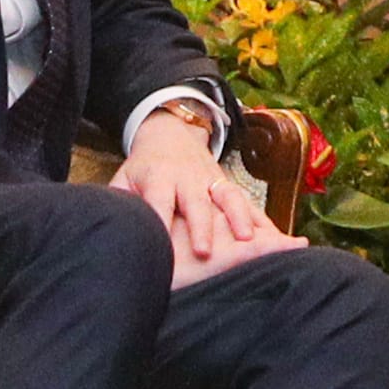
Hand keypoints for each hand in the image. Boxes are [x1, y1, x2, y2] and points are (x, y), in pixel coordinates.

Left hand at [114, 109, 302, 287]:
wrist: (171, 134)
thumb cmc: (143, 168)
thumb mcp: (124, 178)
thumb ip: (120, 199)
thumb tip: (110, 222)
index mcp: (159, 177)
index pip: (158, 199)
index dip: (159, 219)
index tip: (159, 246)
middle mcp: (188, 178)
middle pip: (196, 203)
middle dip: (202, 227)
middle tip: (204, 254)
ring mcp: (212, 179)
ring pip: (228, 198)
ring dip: (239, 219)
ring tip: (249, 241)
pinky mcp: (228, 184)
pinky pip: (248, 201)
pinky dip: (262, 219)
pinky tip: (278, 236)